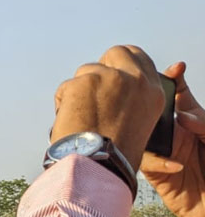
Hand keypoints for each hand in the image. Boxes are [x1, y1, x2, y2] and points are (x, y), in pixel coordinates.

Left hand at [51, 45, 163, 171]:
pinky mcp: (85, 81)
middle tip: (90, 86)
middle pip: (116, 53)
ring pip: (87, 71)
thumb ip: (131, 101)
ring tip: (81, 117)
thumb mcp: (139, 123)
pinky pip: (67, 86)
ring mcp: (110, 78)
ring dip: (80, 89)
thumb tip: (115, 92)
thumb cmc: (114, 153)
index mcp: (153, 92)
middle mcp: (135, 80)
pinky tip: (69, 120)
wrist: (98, 163)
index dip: (122, 62)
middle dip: (101, 66)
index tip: (111, 69)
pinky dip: (64, 101)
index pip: (139, 58)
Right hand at [141, 62, 204, 216]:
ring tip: (162, 133)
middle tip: (152, 96)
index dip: (173, 80)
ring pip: (141, 133)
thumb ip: (202, 123)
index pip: (178, 96)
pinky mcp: (154, 173)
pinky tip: (178, 166)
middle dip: (149, 102)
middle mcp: (174, 133)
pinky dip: (159, 162)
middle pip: (153, 111)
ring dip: (147, 131)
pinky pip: (146, 162)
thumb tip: (180, 117)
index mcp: (190, 121)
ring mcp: (162, 151)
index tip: (176, 68)